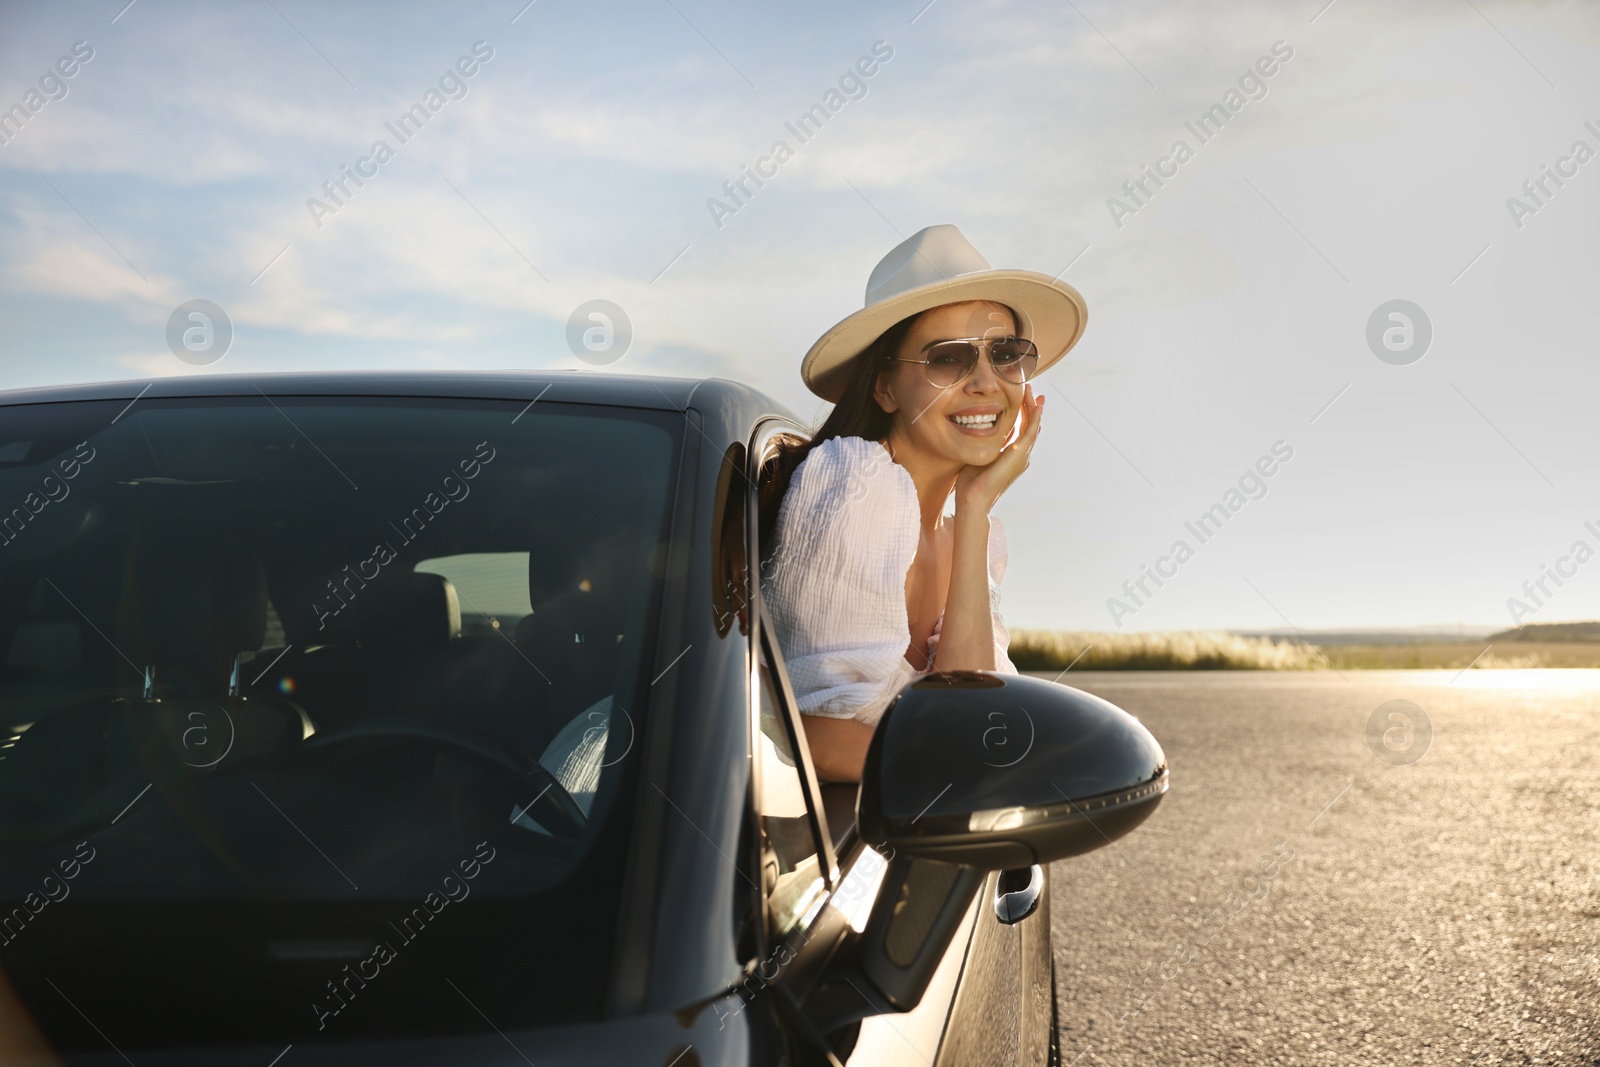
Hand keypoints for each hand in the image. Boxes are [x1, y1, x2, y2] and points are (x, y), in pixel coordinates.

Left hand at [953, 383, 1043, 512]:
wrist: (973, 499)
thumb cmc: (971, 483)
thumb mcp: (979, 456)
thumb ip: (984, 444)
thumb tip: (977, 430)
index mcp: (1012, 457)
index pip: (1021, 430)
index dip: (1023, 414)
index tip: (1023, 399)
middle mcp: (1020, 457)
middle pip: (1030, 427)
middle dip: (1031, 407)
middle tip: (1031, 390)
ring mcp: (1022, 457)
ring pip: (1033, 427)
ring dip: (1034, 409)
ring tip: (1033, 392)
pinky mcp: (1018, 456)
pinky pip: (1030, 433)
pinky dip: (1035, 419)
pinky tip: (1037, 406)